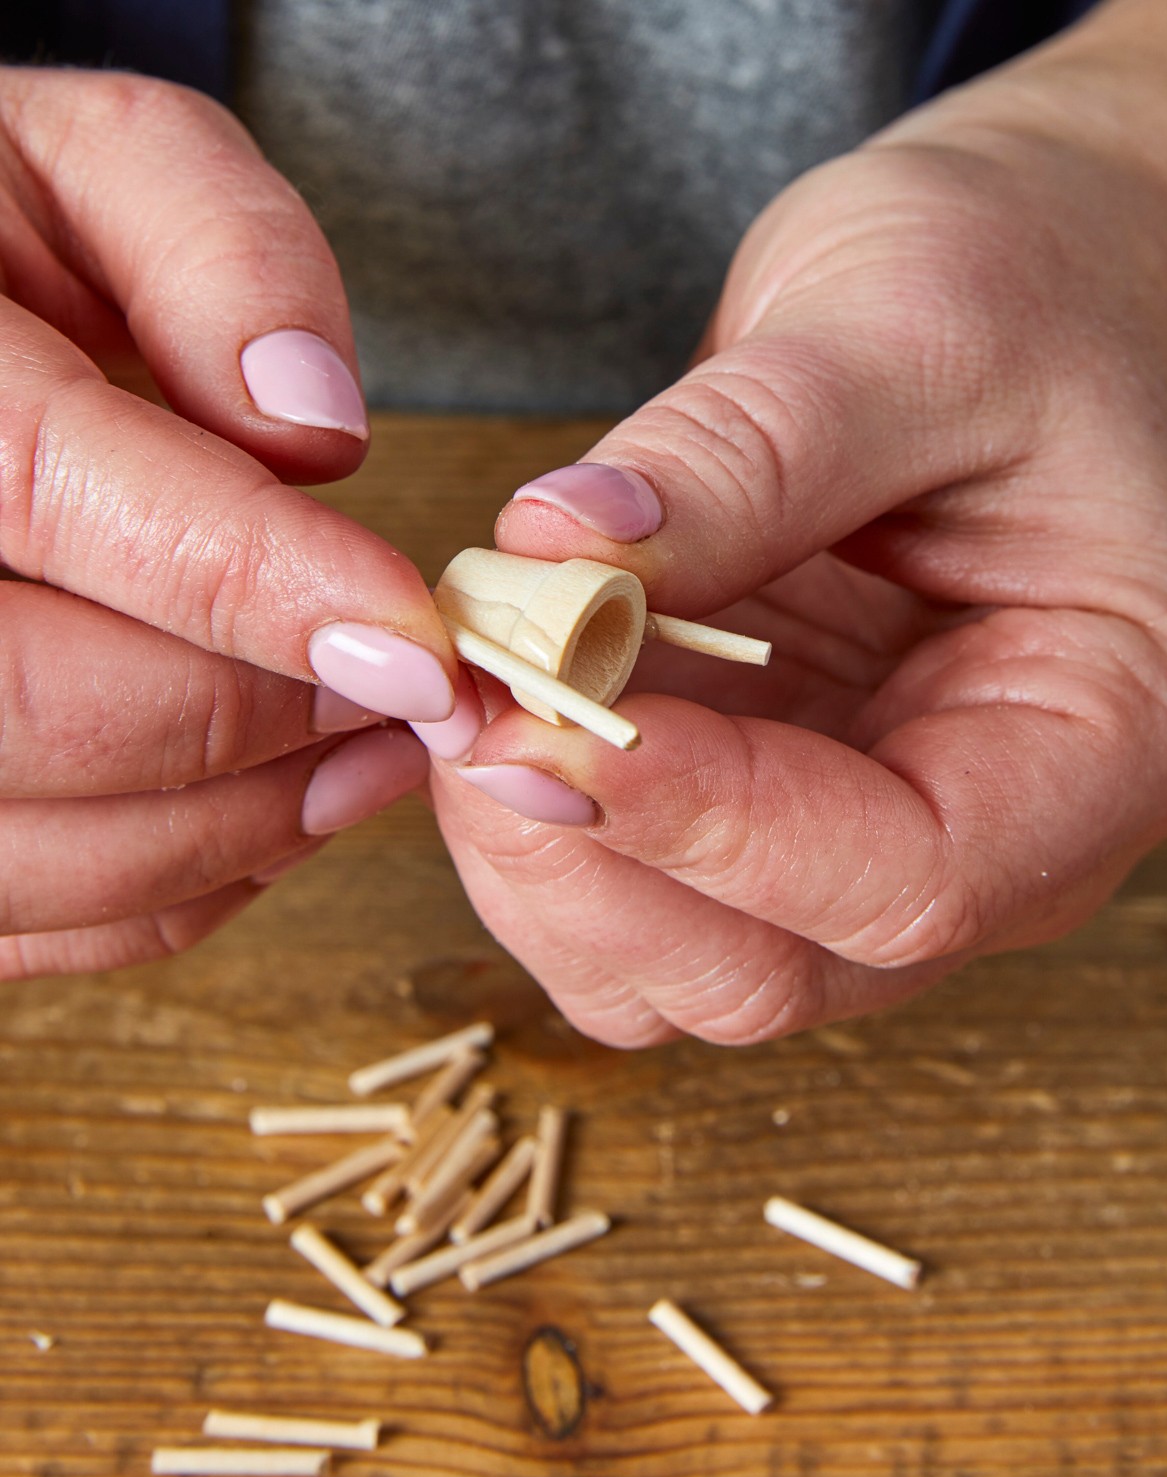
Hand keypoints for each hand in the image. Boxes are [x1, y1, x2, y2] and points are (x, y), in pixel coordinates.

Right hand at [0, 69, 456, 976]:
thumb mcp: (90, 166)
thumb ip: (213, 248)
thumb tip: (313, 426)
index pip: (62, 496)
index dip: (263, 588)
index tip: (420, 642)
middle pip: (42, 711)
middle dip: (262, 724)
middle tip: (415, 702)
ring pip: (35, 846)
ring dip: (240, 827)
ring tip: (370, 757)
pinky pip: (26, 912)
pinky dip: (171, 886)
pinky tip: (266, 811)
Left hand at [423, 29, 1166, 1044]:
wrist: (1012, 301)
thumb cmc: (1016, 295)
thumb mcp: (906, 326)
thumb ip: (744, 454)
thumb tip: (553, 558)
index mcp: (1113, 734)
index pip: (916, 873)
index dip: (717, 826)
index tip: (546, 725)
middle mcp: (1005, 840)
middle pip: (776, 970)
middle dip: (594, 861)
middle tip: (470, 715)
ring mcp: (872, 849)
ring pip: (678, 971)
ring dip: (542, 865)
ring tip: (471, 699)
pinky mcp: (771, 825)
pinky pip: (630, 907)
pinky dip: (536, 839)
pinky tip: (496, 714)